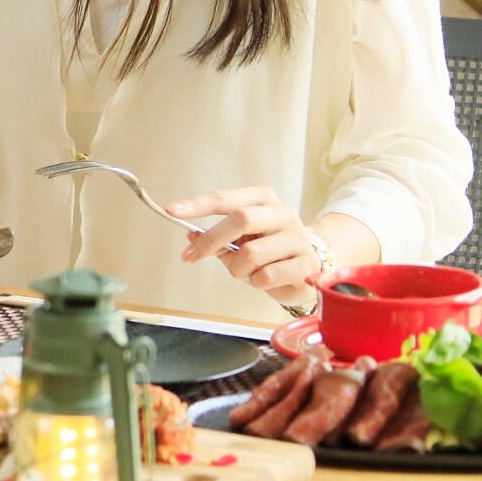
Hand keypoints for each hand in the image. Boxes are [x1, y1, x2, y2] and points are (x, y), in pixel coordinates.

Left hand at [167, 187, 318, 308]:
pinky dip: (255, 282)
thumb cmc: (268, 249)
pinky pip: (266, 276)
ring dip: (236, 268)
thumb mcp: (240, 239)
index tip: (172, 211)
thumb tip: (189, 237)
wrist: (310, 265)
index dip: (198, 205)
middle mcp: (282, 213)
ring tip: (243, 270)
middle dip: (211, 239)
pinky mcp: (306, 264)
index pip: (226, 198)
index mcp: (262, 199)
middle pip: (241, 218)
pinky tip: (264, 279)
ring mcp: (297, 238)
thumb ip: (216, 237)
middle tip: (191, 256)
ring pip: (251, 253)